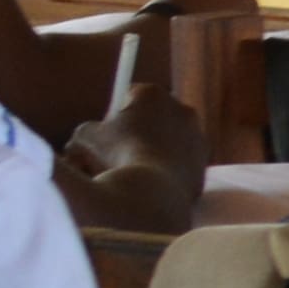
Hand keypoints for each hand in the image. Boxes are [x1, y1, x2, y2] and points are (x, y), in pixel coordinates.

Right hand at [61, 64, 211, 233]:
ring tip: (130, 172)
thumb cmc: (115, 159)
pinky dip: (165, 173)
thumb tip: (88, 137)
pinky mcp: (204, 164)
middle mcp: (182, 109)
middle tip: (114, 153)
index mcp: (153, 94)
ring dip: (150, 154)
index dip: (114, 113)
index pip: (130, 95)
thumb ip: (87, 131)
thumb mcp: (84, 138)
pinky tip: (149, 185)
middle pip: (152, 118)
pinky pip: (178, 165)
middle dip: (134, 133)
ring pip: (167, 143)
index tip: (106, 129)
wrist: (150, 193)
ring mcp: (198, 137)